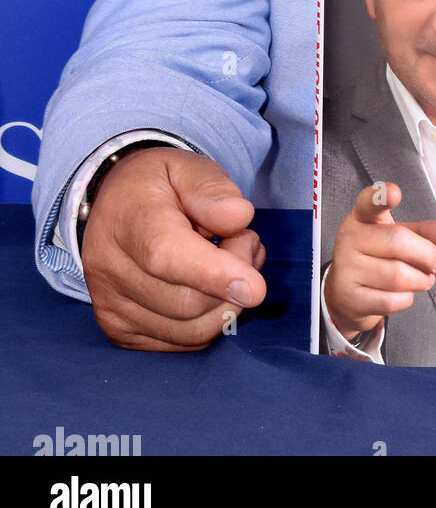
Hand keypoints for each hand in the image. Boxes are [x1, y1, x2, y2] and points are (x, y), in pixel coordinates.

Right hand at [81, 148, 266, 351]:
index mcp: (126, 219)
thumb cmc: (158, 185)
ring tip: (234, 259)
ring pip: (190, 330)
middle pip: (186, 302)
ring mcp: (111, 307)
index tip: (255, 288)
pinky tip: (216, 285)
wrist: (113, 205)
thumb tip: (239, 218)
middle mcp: (109, 270)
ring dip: (229, 301)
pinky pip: (184, 341)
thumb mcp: (186, 166)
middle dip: (235, 275)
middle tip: (245, 239)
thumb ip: (212, 189)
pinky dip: (212, 318)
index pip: (166, 256)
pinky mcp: (121, 332)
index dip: (213, 274)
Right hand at [324, 182, 435, 341]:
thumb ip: (424, 232)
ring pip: (398, 276)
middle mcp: (350, 239)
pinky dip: (406, 298)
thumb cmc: (375, 257)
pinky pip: (391, 300)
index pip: (369, 203)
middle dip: (427, 255)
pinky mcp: (350, 297)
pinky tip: (403, 293)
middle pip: (398, 242)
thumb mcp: (398, 237)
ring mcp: (347, 269)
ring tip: (422, 278)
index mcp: (363, 217)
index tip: (394, 192)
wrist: (345, 292)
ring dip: (420, 280)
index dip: (381, 197)